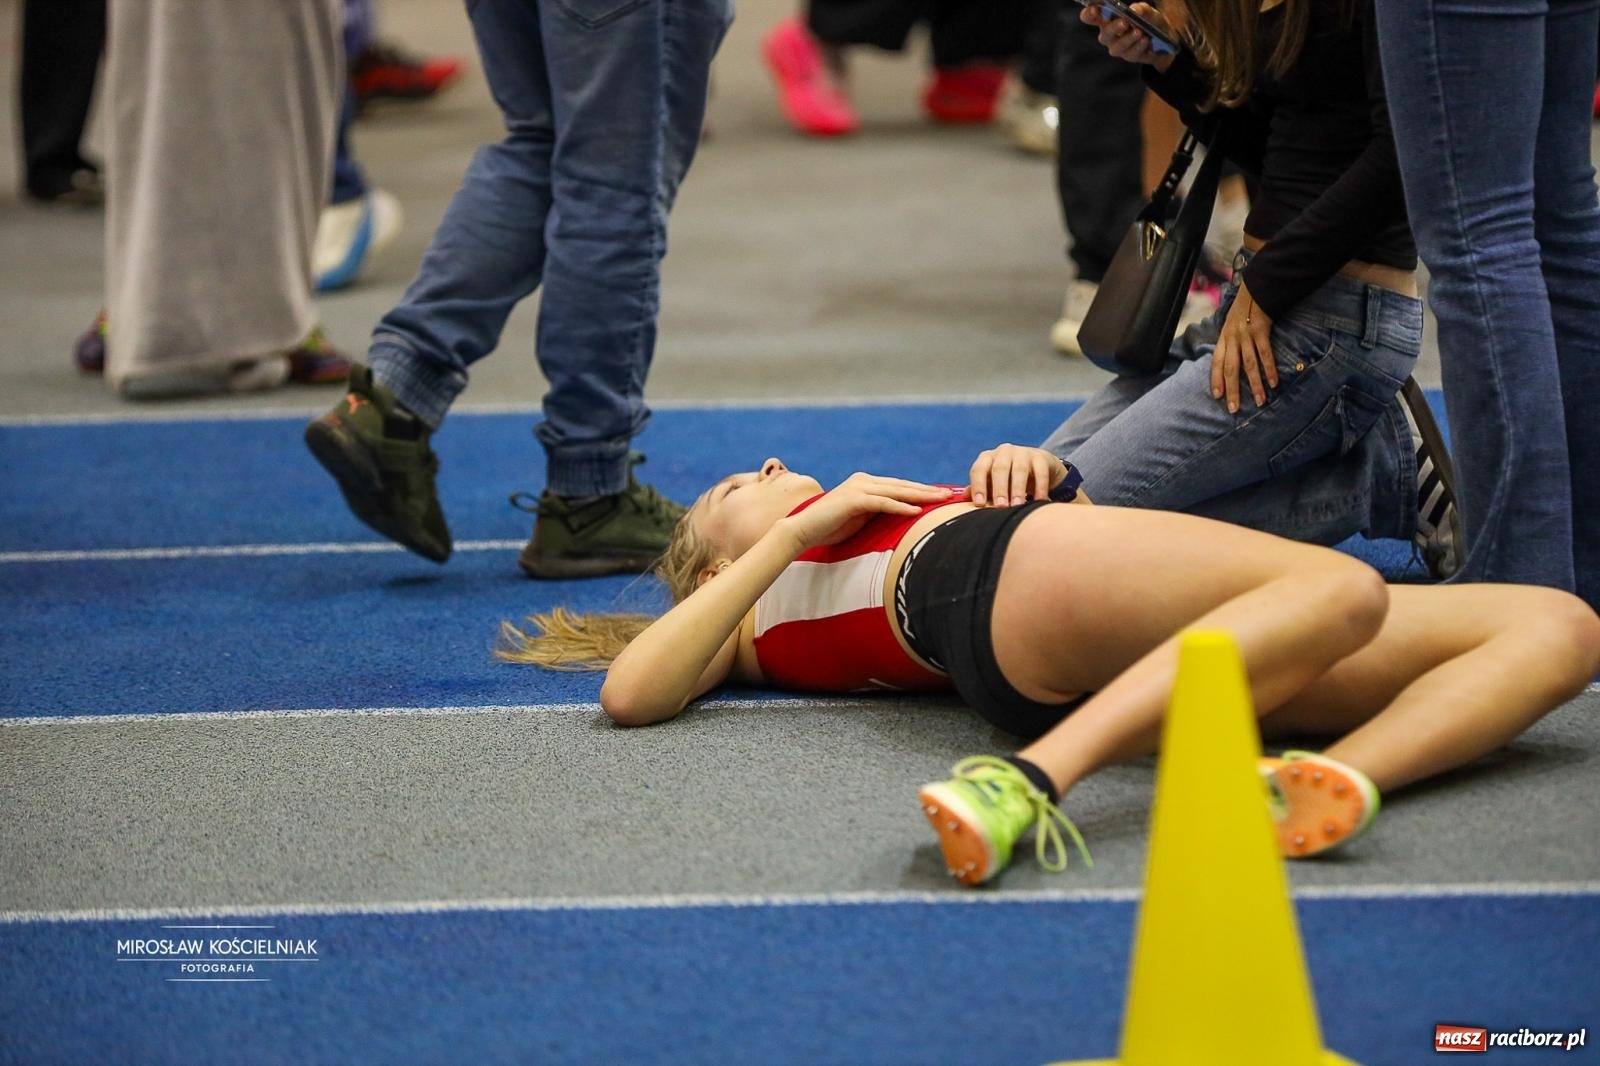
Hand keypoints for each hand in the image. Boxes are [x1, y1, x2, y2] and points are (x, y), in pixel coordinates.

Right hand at [779, 473, 958, 550]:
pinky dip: (901, 507)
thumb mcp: (860, 518)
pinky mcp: (854, 500)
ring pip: (896, 491)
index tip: (941, 496)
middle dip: (927, 490)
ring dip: (920, 496)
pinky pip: (883, 503)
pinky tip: (917, 511)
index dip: (921, 490)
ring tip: (940, 500)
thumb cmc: (831, 528)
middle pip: (902, 486)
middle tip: (950, 494)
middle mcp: (864, 480)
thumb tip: (900, 517)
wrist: (804, 530)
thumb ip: (878, 512)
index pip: (899, 486)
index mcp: (866, 483)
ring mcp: (859, 488)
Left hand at [968, 444, 1067, 506]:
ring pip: (1019, 469)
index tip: (979, 504)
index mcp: (988, 458)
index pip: (979, 470)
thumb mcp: (992, 483)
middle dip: (999, 488)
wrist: (1037, 465)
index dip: (978, 486)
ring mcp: (1023, 453)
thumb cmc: (1007, 478)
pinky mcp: (1040, 458)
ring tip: (1017, 505)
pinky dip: (1040, 487)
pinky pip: (1040, 472)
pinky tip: (1039, 501)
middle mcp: (1004, 452)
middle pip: (999, 468)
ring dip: (1018, 488)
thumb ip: (979, 489)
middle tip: (1000, 507)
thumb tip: (964, 497)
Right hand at [1081, 3, 1176, 70]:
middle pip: (1104, 35)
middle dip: (1113, 28)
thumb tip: (1134, 10)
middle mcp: (1109, 36)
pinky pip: (1132, 53)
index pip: (1089, 18)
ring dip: (1128, 39)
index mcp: (1107, 20)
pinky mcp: (1130, 56)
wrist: (1165, 37)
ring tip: (1139, 32)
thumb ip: (1140, 8)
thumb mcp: (1147, 11)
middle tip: (1124, 22)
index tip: (1096, 10)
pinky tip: (1145, 40)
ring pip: (1117, 47)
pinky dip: (1139, 46)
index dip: (1089, 14)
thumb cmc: (1149, 20)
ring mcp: (1119, 48)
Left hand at [1210, 278, 1276, 412]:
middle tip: (1235, 409)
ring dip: (1255, 385)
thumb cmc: (1243, 312)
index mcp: (1223, 339)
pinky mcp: (1261, 331)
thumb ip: (1229, 344)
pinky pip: (1265, 354)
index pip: (1216, 362)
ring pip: (1249, 365)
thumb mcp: (1230, 327)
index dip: (1216, 379)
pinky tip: (1274, 382)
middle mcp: (1232, 339)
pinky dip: (1270, 369)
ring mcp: (1246, 335)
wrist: (1256, 289)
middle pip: (1231, 368)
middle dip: (1233, 390)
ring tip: (1260, 401)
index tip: (1217, 396)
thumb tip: (1228, 365)